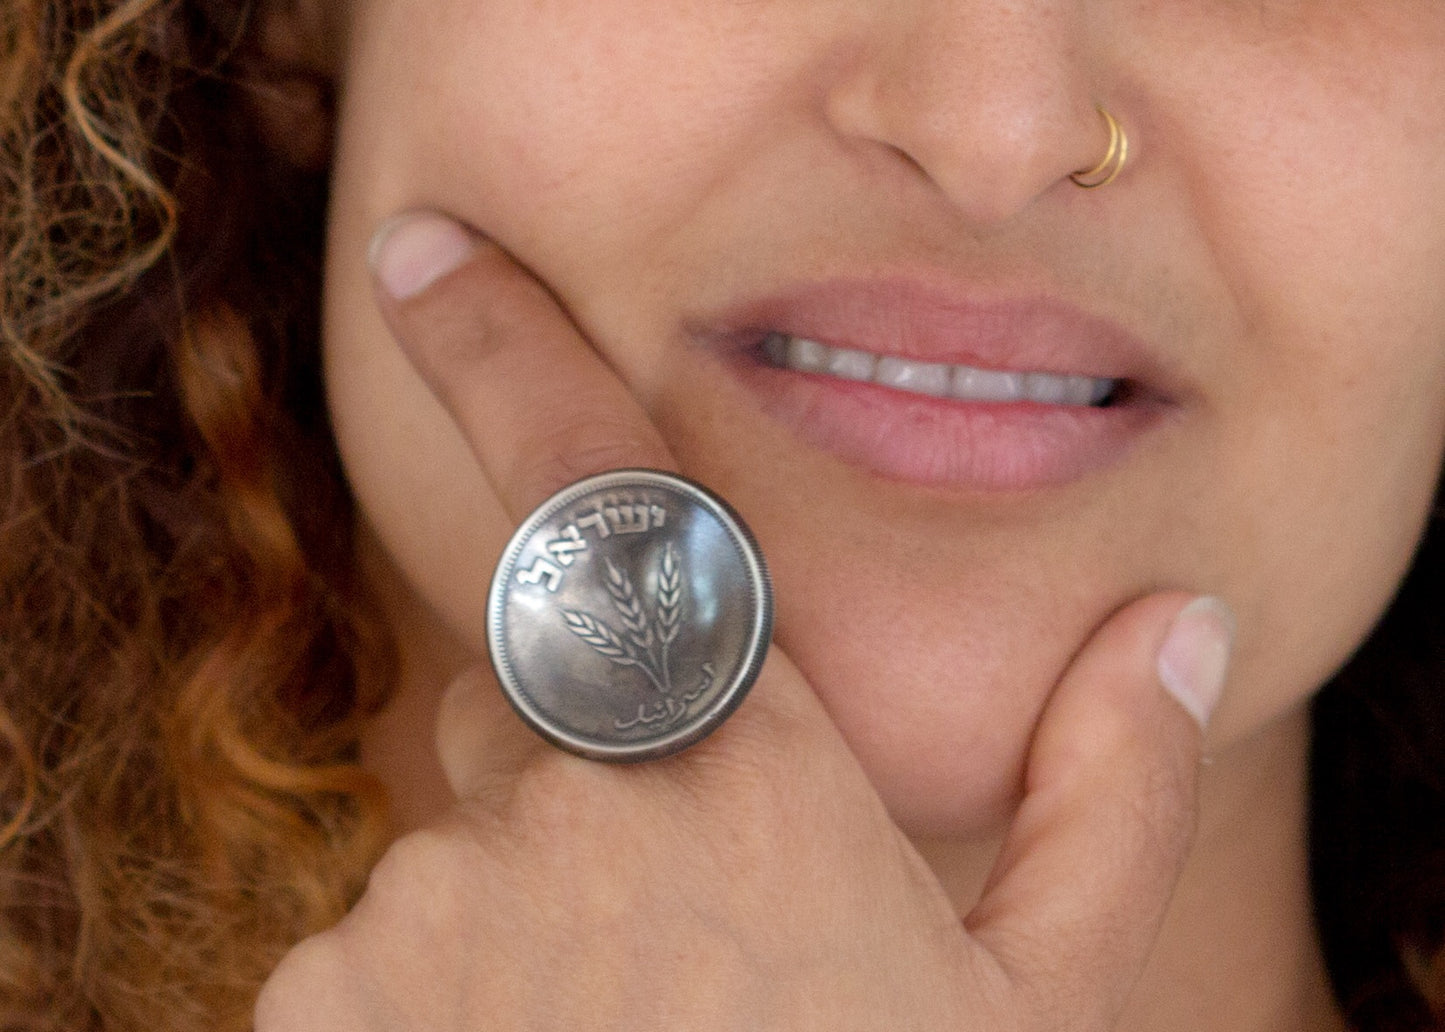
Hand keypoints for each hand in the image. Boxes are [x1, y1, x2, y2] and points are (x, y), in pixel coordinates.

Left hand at [255, 212, 1231, 1030]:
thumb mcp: (1041, 1002)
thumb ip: (1106, 799)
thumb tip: (1180, 631)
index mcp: (752, 770)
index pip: (618, 506)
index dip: (514, 357)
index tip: (427, 256)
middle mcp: (577, 804)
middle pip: (529, 698)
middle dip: (579, 761)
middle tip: (665, 917)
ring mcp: (436, 905)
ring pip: (459, 836)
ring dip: (517, 902)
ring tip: (619, 1031)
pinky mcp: (335, 995)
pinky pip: (379, 943)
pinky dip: (437, 990)